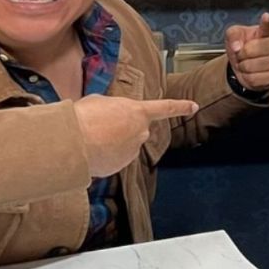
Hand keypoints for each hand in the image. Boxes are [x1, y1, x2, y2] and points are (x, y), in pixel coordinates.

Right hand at [74, 95, 197, 177]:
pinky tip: (91, 152)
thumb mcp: (100, 101)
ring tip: (91, 139)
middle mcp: (141, 132)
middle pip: (134, 130)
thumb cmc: (85, 117)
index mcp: (138, 112)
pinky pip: (113, 159)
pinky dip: (104, 157)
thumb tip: (109, 116)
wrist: (74, 142)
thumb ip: (113, 108)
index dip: (181, 106)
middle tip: (98, 126)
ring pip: (123, 146)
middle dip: (120, 129)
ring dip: (110, 143)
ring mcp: (132, 152)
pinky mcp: (120, 167)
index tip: (194, 107)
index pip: (166, 108)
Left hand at [224, 12, 268, 91]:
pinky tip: (253, 73)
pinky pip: (254, 79)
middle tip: (243, 54)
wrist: (247, 66)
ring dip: (243, 67)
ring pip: (250, 66)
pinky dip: (248, 78)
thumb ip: (233, 35)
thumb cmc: (244, 47)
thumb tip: (236, 47)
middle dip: (241, 54)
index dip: (266, 21)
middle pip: (249, 50)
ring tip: (248, 63)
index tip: (266, 17)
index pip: (267, 26)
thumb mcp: (235, 35)